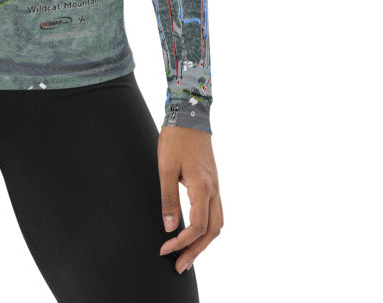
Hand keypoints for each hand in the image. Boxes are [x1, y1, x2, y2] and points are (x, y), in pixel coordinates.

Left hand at [157, 126, 223, 273]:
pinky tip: (194, 233)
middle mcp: (214, 190)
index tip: (165, 249)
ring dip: (203, 243)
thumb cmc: (176, 140)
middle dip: (196, 251)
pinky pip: (215, 213)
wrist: (190, 116)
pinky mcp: (212, 183)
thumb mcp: (165, 168)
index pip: (198, 226)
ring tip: (187, 255)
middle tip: (179, 265)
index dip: (182, 242)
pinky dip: (206, 229)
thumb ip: (168, 199)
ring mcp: (216, 187)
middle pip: (212, 231)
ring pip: (217, 224)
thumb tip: (169, 228)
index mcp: (202, 187)